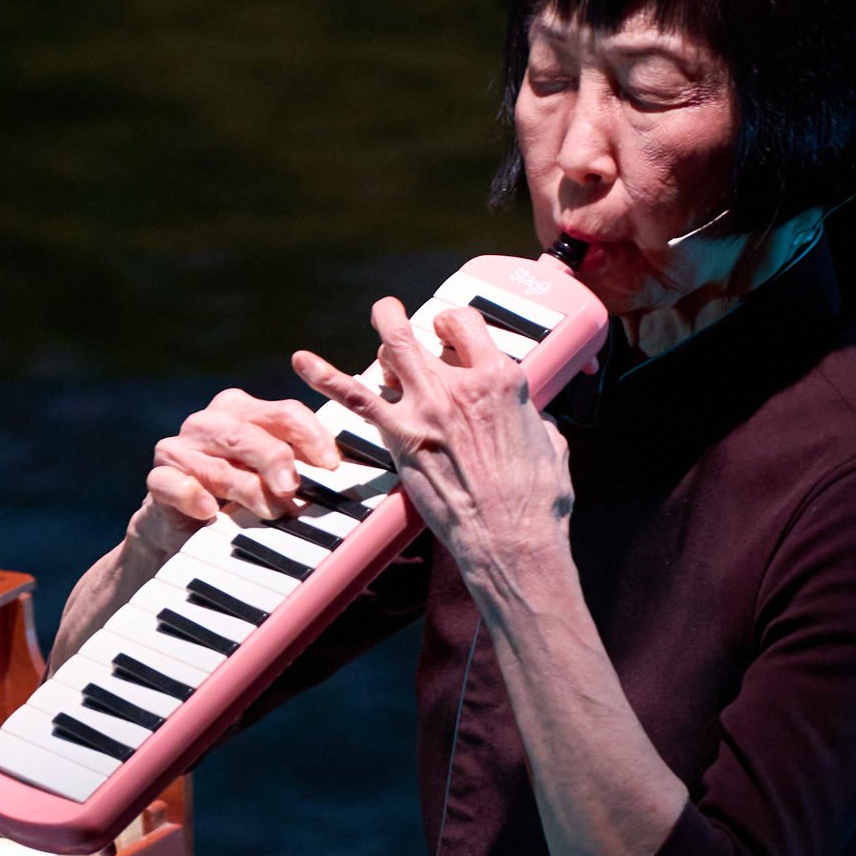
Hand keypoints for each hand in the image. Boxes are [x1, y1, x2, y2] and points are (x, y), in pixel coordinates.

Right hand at [133, 388, 341, 560]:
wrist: (183, 527)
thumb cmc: (239, 497)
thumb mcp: (272, 477)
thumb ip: (300, 466)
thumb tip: (342, 474)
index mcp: (242, 411)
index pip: (284, 413)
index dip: (311, 436)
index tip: (332, 465)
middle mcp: (209, 423)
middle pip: (249, 433)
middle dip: (275, 460)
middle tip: (293, 489)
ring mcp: (180, 449)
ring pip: (217, 462)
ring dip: (246, 489)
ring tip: (270, 512)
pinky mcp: (160, 479)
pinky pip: (175, 484)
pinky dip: (193, 496)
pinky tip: (210, 511)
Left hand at [291, 298, 574, 608]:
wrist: (510, 539)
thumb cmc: (537, 502)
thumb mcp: (551, 446)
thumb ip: (536, 422)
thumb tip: (534, 421)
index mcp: (501, 381)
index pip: (469, 326)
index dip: (457, 326)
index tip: (453, 336)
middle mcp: (461, 385)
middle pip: (428, 330)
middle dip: (415, 320)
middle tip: (408, 321)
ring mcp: (426, 407)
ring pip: (393, 347)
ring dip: (384, 328)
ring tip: (381, 316)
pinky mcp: (401, 437)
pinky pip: (356, 398)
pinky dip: (325, 376)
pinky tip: (304, 362)